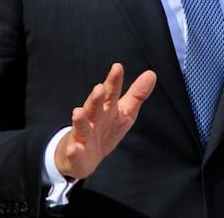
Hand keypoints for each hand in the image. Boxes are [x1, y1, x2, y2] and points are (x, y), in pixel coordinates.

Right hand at [55, 63, 156, 179]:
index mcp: (107, 109)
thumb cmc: (105, 129)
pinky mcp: (76, 154)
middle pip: (94, 107)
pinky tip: (72, 148)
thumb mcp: (124, 112)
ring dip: (80, 120)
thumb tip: (151, 74)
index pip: (111, 93)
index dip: (114, 81)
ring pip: (81, 127)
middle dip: (96, 99)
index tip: (117, 67)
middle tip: (99, 88)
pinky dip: (72, 151)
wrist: (83, 157)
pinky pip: (74, 152)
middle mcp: (93, 119)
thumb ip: (136, 94)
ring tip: (78, 112)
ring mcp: (83, 136)